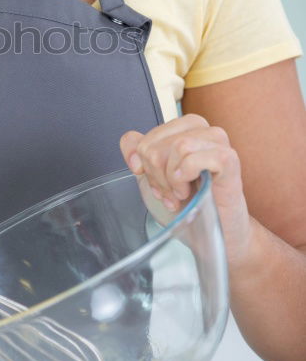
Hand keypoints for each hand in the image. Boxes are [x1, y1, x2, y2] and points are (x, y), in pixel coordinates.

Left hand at [119, 114, 252, 266]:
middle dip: (157, 176)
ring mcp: (218, 143)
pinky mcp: (229, 160)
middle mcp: (203, 130)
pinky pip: (195, 158)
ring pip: (178, 146)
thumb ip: (137, 152)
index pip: (145, 140)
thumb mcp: (154, 176)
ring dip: (172, 179)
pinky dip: (184, 177)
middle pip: (157, 144)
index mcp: (185, 129)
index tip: (157, 185)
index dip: (144, 168)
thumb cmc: (189, 202)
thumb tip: (131, 145)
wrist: (215, 232)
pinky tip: (189, 190)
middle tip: (170, 194)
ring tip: (180, 194)